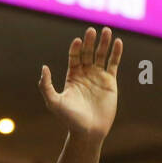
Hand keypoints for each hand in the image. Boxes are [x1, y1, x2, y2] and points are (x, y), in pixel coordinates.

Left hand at [39, 26, 121, 140]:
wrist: (88, 132)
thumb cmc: (70, 119)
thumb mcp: (54, 102)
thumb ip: (46, 85)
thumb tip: (44, 67)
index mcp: (72, 77)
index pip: (74, 57)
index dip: (76, 48)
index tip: (78, 41)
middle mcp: (85, 74)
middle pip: (88, 53)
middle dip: (90, 41)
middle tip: (92, 30)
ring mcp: (98, 77)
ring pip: (101, 55)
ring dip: (103, 43)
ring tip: (105, 30)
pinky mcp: (110, 82)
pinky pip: (113, 64)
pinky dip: (116, 53)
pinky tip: (118, 42)